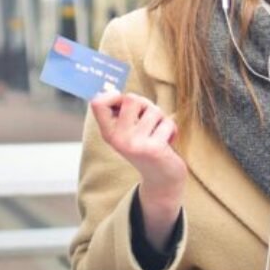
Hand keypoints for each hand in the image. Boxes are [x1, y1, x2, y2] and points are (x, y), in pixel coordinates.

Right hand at [90, 91, 185, 250]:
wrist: (161, 179)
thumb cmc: (147, 146)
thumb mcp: (128, 130)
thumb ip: (122, 112)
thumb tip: (112, 90)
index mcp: (109, 133)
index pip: (98, 103)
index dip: (112, 95)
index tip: (122, 100)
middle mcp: (118, 139)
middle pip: (132, 99)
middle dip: (145, 105)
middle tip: (149, 120)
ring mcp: (135, 144)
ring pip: (153, 110)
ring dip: (161, 119)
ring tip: (158, 134)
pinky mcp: (153, 148)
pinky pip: (167, 123)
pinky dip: (172, 130)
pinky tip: (167, 144)